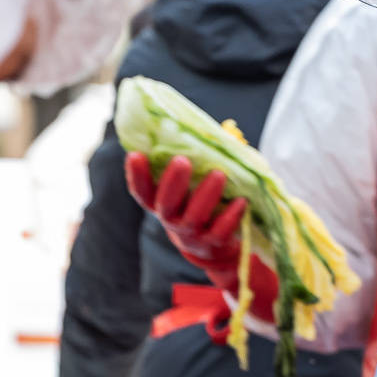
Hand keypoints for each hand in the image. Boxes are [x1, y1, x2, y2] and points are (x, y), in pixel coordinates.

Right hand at [126, 153, 246, 285]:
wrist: (214, 246)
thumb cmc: (200, 202)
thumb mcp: (192, 184)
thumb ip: (198, 160)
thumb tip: (224, 130)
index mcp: (160, 202)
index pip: (142, 192)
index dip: (137, 175)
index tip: (135, 155)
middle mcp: (171, 219)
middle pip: (166, 203)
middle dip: (173, 182)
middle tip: (181, 160)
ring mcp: (191, 234)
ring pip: (194, 217)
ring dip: (205, 195)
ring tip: (218, 174)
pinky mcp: (213, 244)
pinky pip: (220, 232)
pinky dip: (230, 216)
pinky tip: (241, 201)